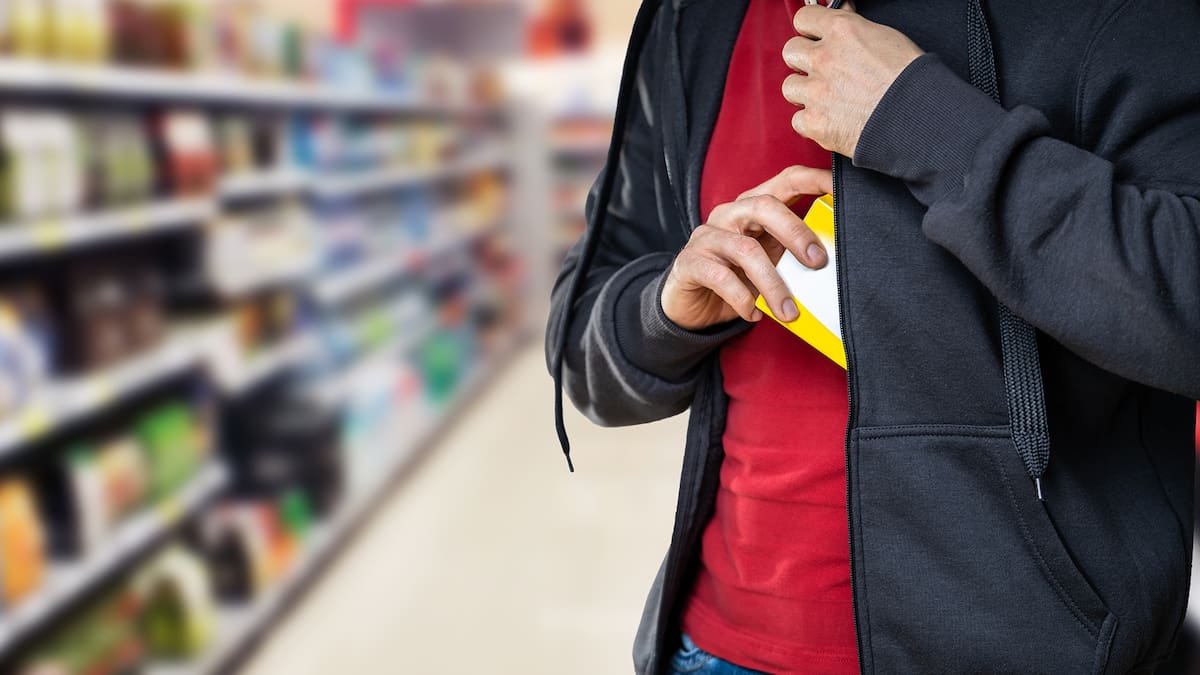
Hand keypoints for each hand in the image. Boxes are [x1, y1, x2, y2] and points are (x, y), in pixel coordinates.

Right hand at [661, 166, 832, 331]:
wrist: (692, 306)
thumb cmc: (737, 279)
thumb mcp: (771, 262)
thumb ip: (794, 254)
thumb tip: (832, 261)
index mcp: (754, 208)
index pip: (786, 181)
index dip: (815, 180)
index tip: (842, 192)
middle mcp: (729, 215)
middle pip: (764, 206)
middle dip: (796, 232)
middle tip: (818, 263)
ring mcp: (706, 237)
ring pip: (746, 249)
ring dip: (773, 284)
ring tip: (789, 311)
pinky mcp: (690, 263)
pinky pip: (720, 277)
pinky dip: (743, 298)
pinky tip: (754, 313)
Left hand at [782, 5, 923, 155]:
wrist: (917, 117)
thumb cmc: (910, 79)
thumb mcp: (885, 38)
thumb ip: (855, 27)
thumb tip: (842, 15)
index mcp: (842, 31)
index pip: (804, 18)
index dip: (809, 30)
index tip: (814, 39)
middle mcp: (824, 58)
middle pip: (791, 52)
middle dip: (803, 61)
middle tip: (820, 72)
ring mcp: (816, 91)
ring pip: (789, 87)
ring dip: (804, 92)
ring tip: (826, 98)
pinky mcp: (815, 122)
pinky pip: (798, 120)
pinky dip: (812, 122)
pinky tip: (831, 119)